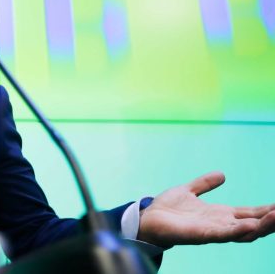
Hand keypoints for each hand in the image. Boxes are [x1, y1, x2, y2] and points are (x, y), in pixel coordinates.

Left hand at [138, 171, 274, 247]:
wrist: (147, 218)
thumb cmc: (167, 208)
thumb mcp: (189, 190)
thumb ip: (205, 183)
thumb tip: (223, 174)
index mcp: (220, 214)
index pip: (251, 213)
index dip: (267, 210)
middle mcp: (220, 224)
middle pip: (254, 224)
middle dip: (271, 220)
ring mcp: (212, 231)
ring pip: (244, 232)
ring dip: (262, 226)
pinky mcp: (200, 235)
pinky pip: (223, 235)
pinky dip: (238, 231)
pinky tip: (251, 226)